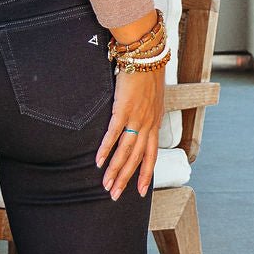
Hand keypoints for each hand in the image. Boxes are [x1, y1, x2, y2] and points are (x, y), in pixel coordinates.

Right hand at [95, 66, 163, 199]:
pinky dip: (106, 149)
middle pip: (137, 159)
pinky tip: (98, 161)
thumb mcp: (152, 99)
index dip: (146, 174)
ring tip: (106, 185)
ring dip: (115, 171)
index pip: (151, 155)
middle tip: (115, 196)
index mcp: (155, 124)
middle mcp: (148, 125)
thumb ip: (146, 113)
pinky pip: (114, 134)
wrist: (147, 56)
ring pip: (126, 152)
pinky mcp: (124, 109)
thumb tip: (137, 122)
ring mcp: (136, 118)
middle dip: (126, 180)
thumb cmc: (148, 75)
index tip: (141, 192)